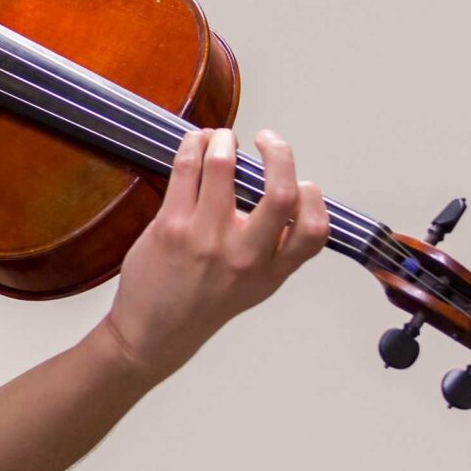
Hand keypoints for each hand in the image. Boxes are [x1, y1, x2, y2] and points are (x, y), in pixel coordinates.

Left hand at [101, 127, 329, 383]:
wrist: (155, 332)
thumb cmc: (205, 303)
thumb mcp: (255, 285)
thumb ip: (274, 248)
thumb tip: (284, 195)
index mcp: (271, 271)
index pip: (314, 231)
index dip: (315, 198)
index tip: (304, 181)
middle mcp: (244, 256)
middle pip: (281, 193)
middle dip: (279, 153)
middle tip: (269, 139)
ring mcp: (206, 238)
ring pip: (224, 168)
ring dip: (224, 140)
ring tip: (222, 137)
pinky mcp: (171, 226)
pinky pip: (187, 170)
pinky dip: (193, 145)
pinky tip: (195, 142)